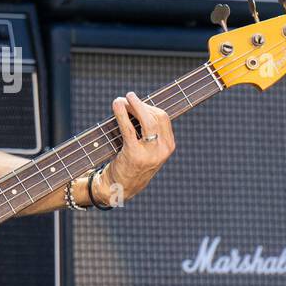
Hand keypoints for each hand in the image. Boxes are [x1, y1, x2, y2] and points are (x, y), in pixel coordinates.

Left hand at [96, 91, 175, 205]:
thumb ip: (148, 133)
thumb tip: (137, 105)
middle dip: (141, 104)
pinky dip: (122, 114)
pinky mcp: (134, 155)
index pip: (163, 118)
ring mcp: (150, 153)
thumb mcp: (147, 150)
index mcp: (168, 147)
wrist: (119, 188)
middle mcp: (162, 150)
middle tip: (129, 97)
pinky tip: (117, 105)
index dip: (150, 106)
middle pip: (156, 117)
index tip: (137, 102)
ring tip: (122, 99)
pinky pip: (129, 129)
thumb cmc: (131, 165)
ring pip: (146, 120)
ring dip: (134, 105)